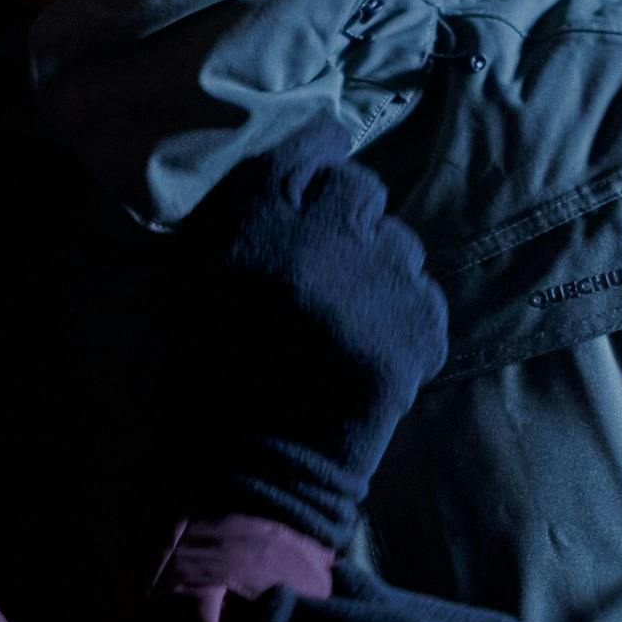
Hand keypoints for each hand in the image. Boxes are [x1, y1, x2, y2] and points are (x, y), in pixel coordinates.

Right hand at [159, 120, 449, 546]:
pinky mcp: (418, 331)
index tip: (328, 152)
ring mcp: (377, 286)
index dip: (322, 149)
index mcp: (253, 223)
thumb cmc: (209, 375)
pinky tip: (371, 344)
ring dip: (379, 266)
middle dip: (349, 215)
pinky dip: (405, 315)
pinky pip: (426, 294)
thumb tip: (302, 154)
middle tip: (331, 255)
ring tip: (349, 313)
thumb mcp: (195, 277)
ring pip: (400, 241)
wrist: (253, 471)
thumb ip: (241, 212)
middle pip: (360, 188)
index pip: (307, 150)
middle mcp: (321, 240)